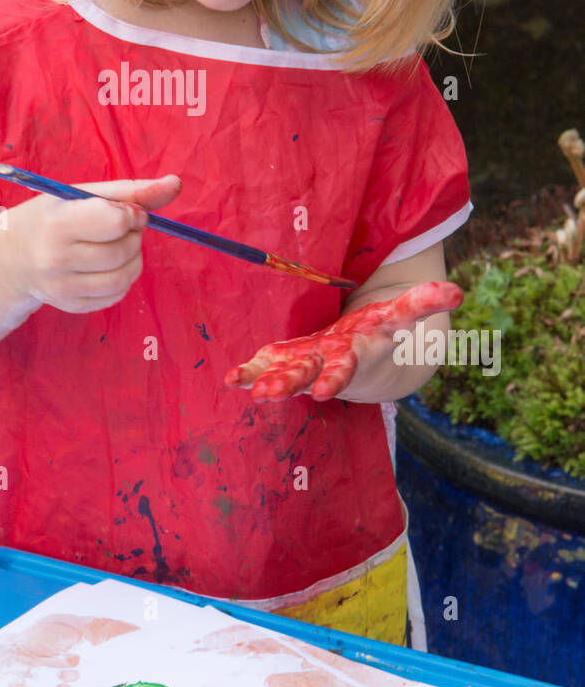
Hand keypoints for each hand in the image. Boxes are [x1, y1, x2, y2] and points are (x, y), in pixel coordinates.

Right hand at [5, 174, 181, 314]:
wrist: (13, 255)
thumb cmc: (55, 216)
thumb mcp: (83, 194)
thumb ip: (131, 190)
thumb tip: (175, 183)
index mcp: (58, 223)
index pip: (115, 222)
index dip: (131, 214)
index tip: (127, 211)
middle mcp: (57, 260)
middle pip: (123, 251)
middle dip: (133, 235)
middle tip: (121, 228)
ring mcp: (63, 288)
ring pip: (125, 277)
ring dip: (134, 258)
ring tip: (119, 246)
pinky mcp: (72, 306)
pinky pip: (117, 294)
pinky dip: (123, 277)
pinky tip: (108, 265)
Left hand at [224, 280, 462, 401]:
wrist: (360, 361)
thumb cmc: (376, 335)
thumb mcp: (398, 318)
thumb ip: (422, 303)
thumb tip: (456, 291)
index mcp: (352, 356)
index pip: (344, 370)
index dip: (335, 380)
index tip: (322, 394)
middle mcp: (324, 366)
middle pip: (305, 377)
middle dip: (287, 385)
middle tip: (266, 395)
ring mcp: (302, 366)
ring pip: (283, 375)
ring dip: (265, 382)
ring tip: (249, 390)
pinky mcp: (284, 360)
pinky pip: (263, 366)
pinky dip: (247, 373)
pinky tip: (230, 379)